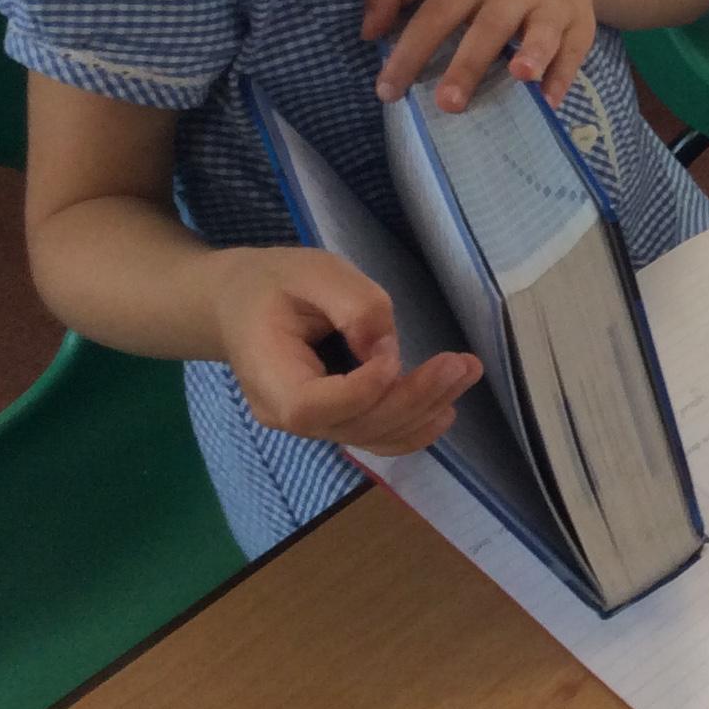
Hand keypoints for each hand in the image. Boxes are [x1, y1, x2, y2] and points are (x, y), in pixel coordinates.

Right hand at [211, 247, 480, 453]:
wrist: (242, 304)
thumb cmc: (276, 283)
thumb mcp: (312, 271)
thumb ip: (352, 305)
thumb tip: (385, 348)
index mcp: (268, 376)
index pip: (312, 406)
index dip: (360, 391)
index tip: (391, 354)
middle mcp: (287, 415)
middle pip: (354, 426)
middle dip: (413, 399)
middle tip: (461, 364)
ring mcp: (313, 424)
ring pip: (372, 436)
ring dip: (425, 410)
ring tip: (467, 372)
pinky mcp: (335, 420)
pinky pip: (375, 437)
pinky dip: (414, 428)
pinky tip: (446, 408)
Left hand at [363, 0, 594, 111]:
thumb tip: (367, 33)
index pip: (435, 15)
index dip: (410, 52)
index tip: (388, 91)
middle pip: (490, 25)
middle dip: (470, 63)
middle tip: (448, 103)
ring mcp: (551, 2)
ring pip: (543, 29)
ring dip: (535, 52)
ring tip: (521, 77)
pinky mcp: (580, 20)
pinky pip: (577, 48)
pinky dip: (566, 74)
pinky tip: (551, 99)